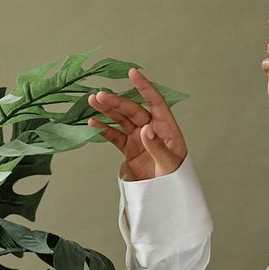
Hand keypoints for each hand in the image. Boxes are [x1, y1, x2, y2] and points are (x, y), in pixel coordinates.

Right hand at [87, 67, 188, 182]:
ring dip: (108, 110)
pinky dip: (104, 129)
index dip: (145, 87)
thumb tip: (146, 129)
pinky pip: (115, 136)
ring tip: (93, 101)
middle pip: (133, 110)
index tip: (133, 74)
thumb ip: (157, 147)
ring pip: (121, 120)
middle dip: (117, 102)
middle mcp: (151, 129)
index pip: (156, 102)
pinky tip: (93, 122)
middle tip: (100, 95)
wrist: (167, 195)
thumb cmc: (175, 178)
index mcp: (166, 128)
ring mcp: (139, 138)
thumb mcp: (169, 164)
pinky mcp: (129, 149)